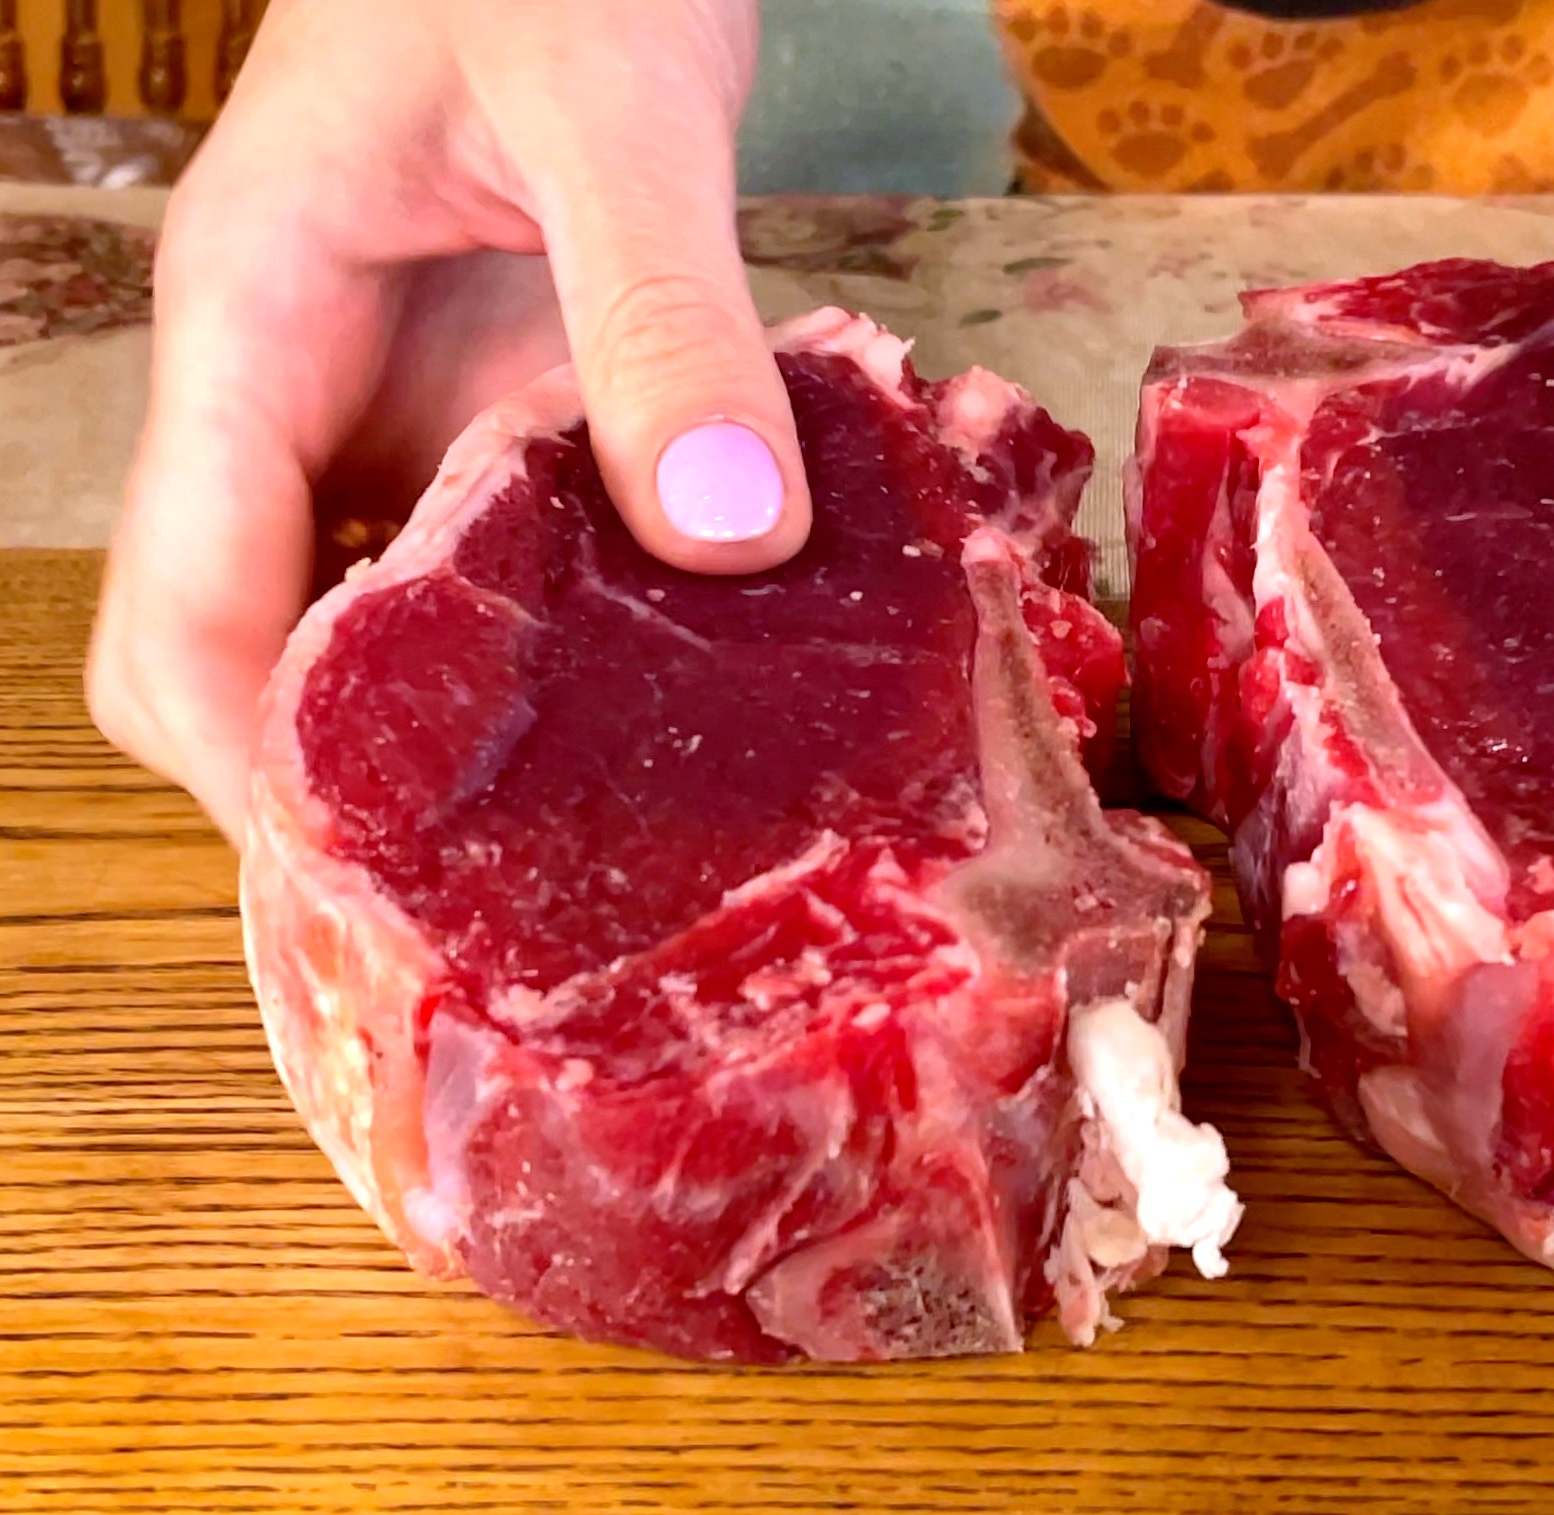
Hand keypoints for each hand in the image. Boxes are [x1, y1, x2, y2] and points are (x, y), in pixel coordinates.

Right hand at [85, 0, 807, 842]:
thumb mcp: (618, 109)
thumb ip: (662, 313)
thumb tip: (726, 536)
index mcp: (256, 324)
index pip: (182, 604)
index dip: (257, 766)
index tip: (383, 884)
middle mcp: (305, 397)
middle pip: (249, 655)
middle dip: (347, 789)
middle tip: (512, 900)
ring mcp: (400, 413)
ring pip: (378, 629)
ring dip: (469, 735)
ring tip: (612, 836)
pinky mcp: (500, 413)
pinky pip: (503, 566)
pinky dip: (571, 642)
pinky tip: (687, 692)